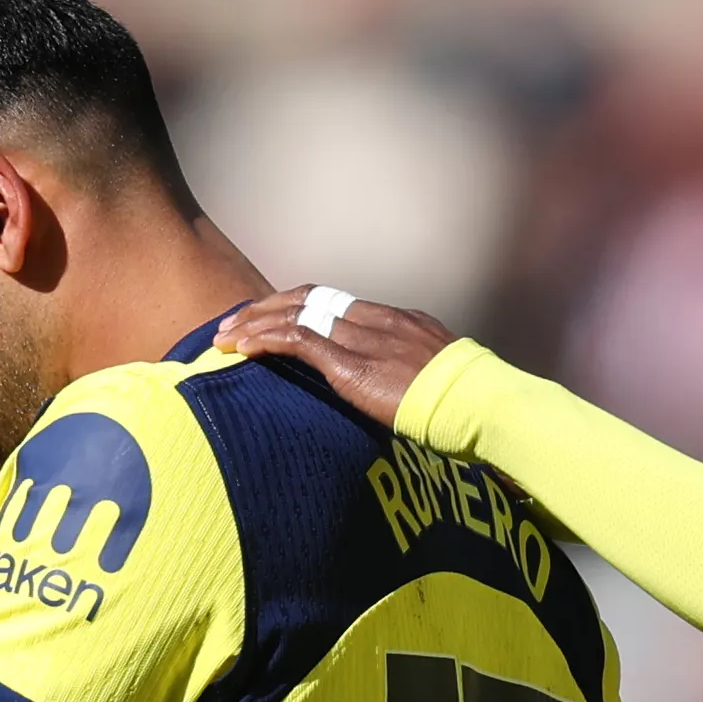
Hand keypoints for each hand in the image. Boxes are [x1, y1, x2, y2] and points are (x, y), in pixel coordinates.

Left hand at [213, 287, 456, 428]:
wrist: (477, 402)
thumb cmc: (466, 401)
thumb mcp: (436, 375)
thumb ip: (411, 371)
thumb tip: (397, 386)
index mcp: (397, 320)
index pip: (332, 301)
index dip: (294, 307)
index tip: (269, 319)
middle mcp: (377, 319)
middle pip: (307, 299)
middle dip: (265, 308)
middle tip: (234, 323)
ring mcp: (363, 337)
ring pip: (295, 314)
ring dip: (254, 324)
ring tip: (225, 338)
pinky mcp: (351, 362)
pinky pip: (297, 340)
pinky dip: (264, 341)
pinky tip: (242, 349)